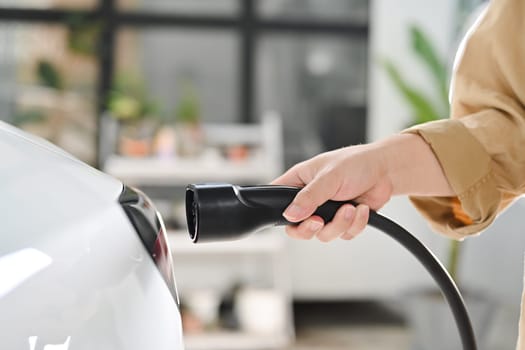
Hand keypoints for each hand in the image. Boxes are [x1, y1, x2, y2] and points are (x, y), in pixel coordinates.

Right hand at [271, 133, 453, 241]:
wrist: (386, 171)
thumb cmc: (356, 162)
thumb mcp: (329, 176)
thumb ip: (309, 196)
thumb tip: (290, 214)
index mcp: (299, 182)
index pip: (277, 200)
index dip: (280, 213)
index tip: (294, 217)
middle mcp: (310, 200)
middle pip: (297, 228)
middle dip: (310, 229)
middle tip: (319, 221)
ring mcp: (326, 212)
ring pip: (322, 235)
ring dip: (340, 224)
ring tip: (351, 208)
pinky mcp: (344, 221)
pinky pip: (344, 235)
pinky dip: (356, 224)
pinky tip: (362, 209)